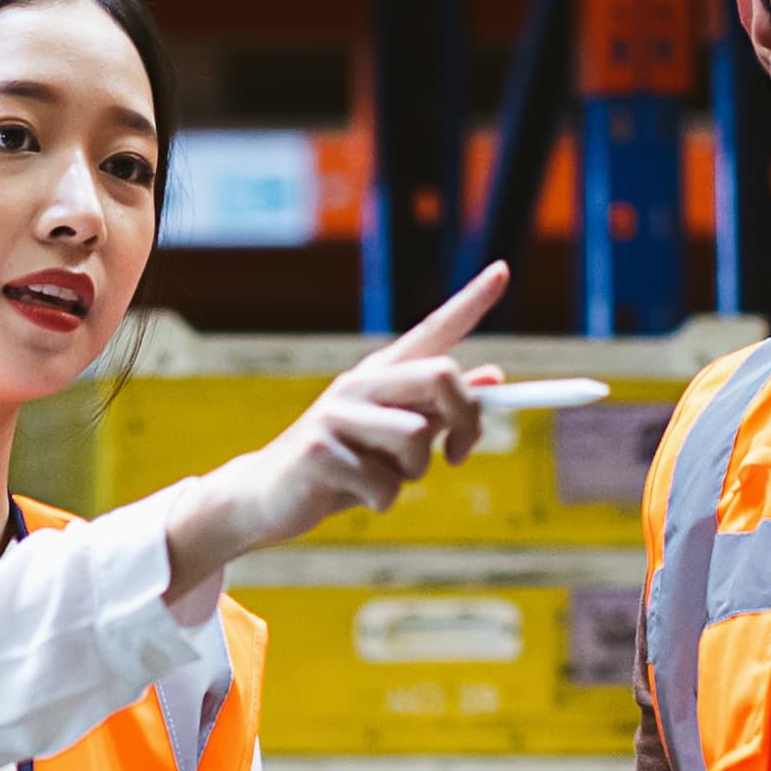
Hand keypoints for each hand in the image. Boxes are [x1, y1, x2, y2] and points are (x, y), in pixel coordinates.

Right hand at [165, 261, 509, 594]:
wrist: (267, 496)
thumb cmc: (341, 465)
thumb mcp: (396, 435)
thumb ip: (441, 407)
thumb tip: (496, 377)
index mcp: (380, 374)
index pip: (433, 330)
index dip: (470, 302)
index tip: (503, 270)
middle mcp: (359, 383)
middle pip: (441, 375)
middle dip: (466, 419)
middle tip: (458, 453)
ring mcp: (335, 413)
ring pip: (417, 439)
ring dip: (412, 474)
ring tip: (382, 478)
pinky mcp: (319, 451)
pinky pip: (385, 485)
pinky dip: (381, 500)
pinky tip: (352, 494)